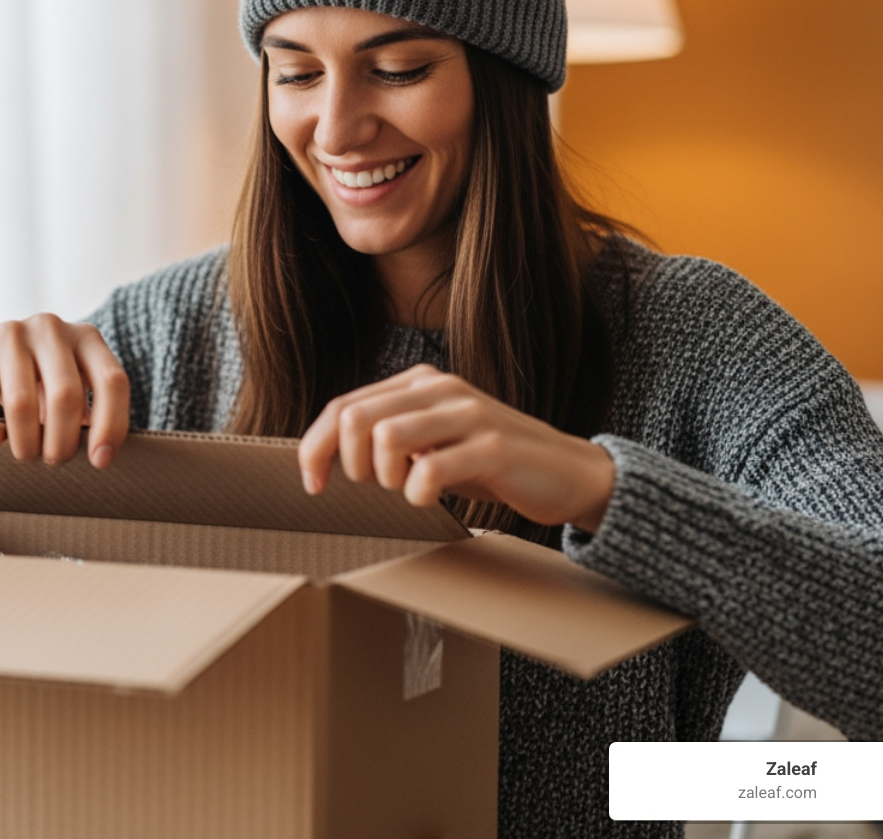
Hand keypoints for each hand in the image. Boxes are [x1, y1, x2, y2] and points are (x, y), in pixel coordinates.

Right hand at [0, 314, 129, 468]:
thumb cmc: (38, 381)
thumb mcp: (71, 386)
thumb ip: (89, 411)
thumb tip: (99, 455)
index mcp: (86, 338)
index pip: (112, 381)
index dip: (110, 425)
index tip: (99, 461)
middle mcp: (50, 327)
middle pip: (66, 396)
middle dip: (61, 442)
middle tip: (53, 460)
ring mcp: (9, 332)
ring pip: (21, 404)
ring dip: (25, 444)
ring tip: (26, 454)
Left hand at [298, 364, 614, 531]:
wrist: (569, 473)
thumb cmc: (490, 462)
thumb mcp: (433, 441)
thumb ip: (389, 437)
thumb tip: (326, 458)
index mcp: (419, 384)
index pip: (343, 406)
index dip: (315, 447)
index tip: (313, 484)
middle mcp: (440, 389)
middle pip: (354, 418)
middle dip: (348, 463)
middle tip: (372, 487)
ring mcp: (468, 414)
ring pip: (386, 437)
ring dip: (383, 477)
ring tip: (406, 489)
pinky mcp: (494, 447)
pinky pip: (430, 471)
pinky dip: (418, 495)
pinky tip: (432, 500)